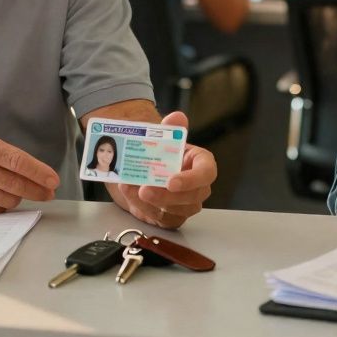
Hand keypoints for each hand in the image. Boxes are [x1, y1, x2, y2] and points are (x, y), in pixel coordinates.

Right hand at [0, 133, 59, 213]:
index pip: (18, 161)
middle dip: (38, 190)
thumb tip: (37, 175)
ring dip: (17, 197)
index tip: (53, 180)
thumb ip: (7, 157)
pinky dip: (1, 205)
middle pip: (16, 184)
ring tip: (13, 190)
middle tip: (49, 193)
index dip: (39, 172)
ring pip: (8, 200)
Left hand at [107, 111, 214, 228]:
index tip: (171, 182)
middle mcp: (199, 187)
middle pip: (192, 198)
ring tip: (130, 189)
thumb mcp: (165, 138)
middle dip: (167, 197)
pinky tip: (130, 195)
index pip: (206, 173)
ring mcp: (186, 205)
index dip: (191, 180)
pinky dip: (143, 209)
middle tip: (144, 190)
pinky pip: (160, 219)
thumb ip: (171, 128)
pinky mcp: (171, 217)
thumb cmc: (162, 153)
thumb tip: (177, 117)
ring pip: (175, 212)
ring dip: (151, 203)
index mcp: (202, 164)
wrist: (147, 168)